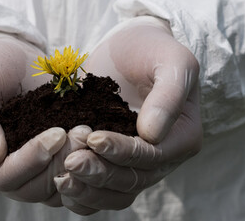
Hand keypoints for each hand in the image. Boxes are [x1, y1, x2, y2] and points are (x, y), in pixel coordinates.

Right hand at [0, 32, 83, 203]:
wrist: (9, 55)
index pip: (4, 177)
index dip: (33, 160)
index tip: (58, 132)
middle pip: (32, 190)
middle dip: (59, 163)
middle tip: (82, 132)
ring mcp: (25, 171)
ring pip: (53, 191)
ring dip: (76, 168)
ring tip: (88, 133)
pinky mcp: (48, 164)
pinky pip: (68, 181)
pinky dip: (84, 168)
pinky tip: (95, 142)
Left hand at [54, 16, 202, 213]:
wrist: (129, 47)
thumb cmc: (153, 49)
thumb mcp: (172, 60)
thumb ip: (168, 94)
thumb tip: (152, 134)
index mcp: (183, 137)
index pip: (152, 156)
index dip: (122, 151)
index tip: (93, 138)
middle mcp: (163, 158)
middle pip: (132, 180)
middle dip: (100, 173)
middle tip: (70, 160)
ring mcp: (138, 166)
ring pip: (116, 194)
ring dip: (89, 191)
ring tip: (61, 178)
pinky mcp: (114, 165)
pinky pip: (101, 194)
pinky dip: (83, 196)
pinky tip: (61, 186)